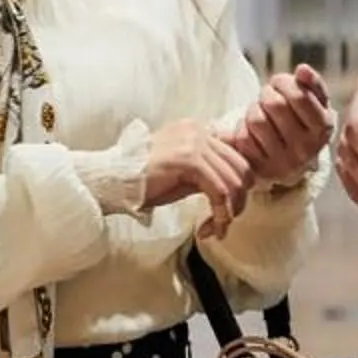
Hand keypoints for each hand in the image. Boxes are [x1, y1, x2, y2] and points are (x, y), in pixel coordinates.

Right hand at [143, 119, 255, 239]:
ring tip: (218, 228)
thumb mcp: (183, 171)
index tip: (230, 208)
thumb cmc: (145, 180)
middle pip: (241, 168)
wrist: (116, 180)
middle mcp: (200, 131)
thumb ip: (206, 171)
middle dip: (239, 200)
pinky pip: (219, 190)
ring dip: (230, 211)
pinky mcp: (190, 160)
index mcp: (199, 129)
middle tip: (225, 221)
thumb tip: (233, 189)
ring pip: (233, 181)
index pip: (236, 156)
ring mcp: (195, 143)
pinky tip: (211, 227)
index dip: (240, 185)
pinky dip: (220, 213)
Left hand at [229, 66, 331, 187]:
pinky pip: (242, 139)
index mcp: (322, 129)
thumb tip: (302, 70)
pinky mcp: (260, 170)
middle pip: (274, 105)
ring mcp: (282, 163)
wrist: (293, 160)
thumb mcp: (315, 102)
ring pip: (256, 120)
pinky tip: (253, 132)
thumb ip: (313, 82)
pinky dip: (243, 129)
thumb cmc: (302, 121)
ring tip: (261, 113)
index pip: (298, 96)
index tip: (279, 82)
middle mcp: (305, 150)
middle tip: (268, 96)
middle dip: (267, 93)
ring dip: (253, 110)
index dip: (283, 82)